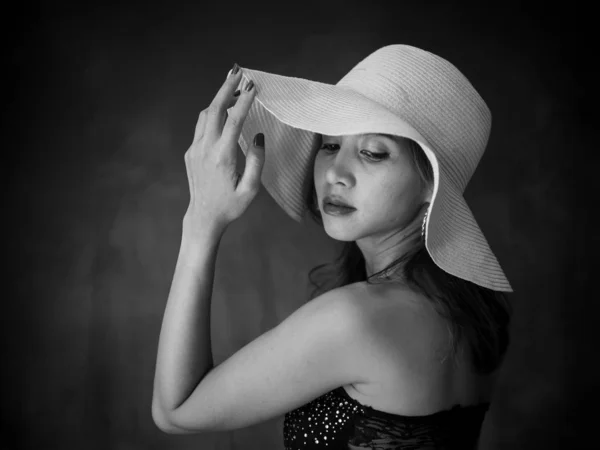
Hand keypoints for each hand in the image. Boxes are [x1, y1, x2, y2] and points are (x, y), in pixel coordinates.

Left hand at [183, 64, 264, 235]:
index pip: (234, 121)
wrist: (202, 218)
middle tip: (238, 73)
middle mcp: (205, 148)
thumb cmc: (230, 206)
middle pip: (215, 109)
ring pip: (205, 115)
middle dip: (226, 88)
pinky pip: (201, 126)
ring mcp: (195, 149)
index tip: (253, 85)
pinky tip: (223, 113)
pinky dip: (212, 113)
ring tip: (234, 90)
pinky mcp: (190, 153)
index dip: (245, 101)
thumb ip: (256, 162)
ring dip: (219, 99)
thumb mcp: (250, 190)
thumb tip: (259, 137)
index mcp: (222, 156)